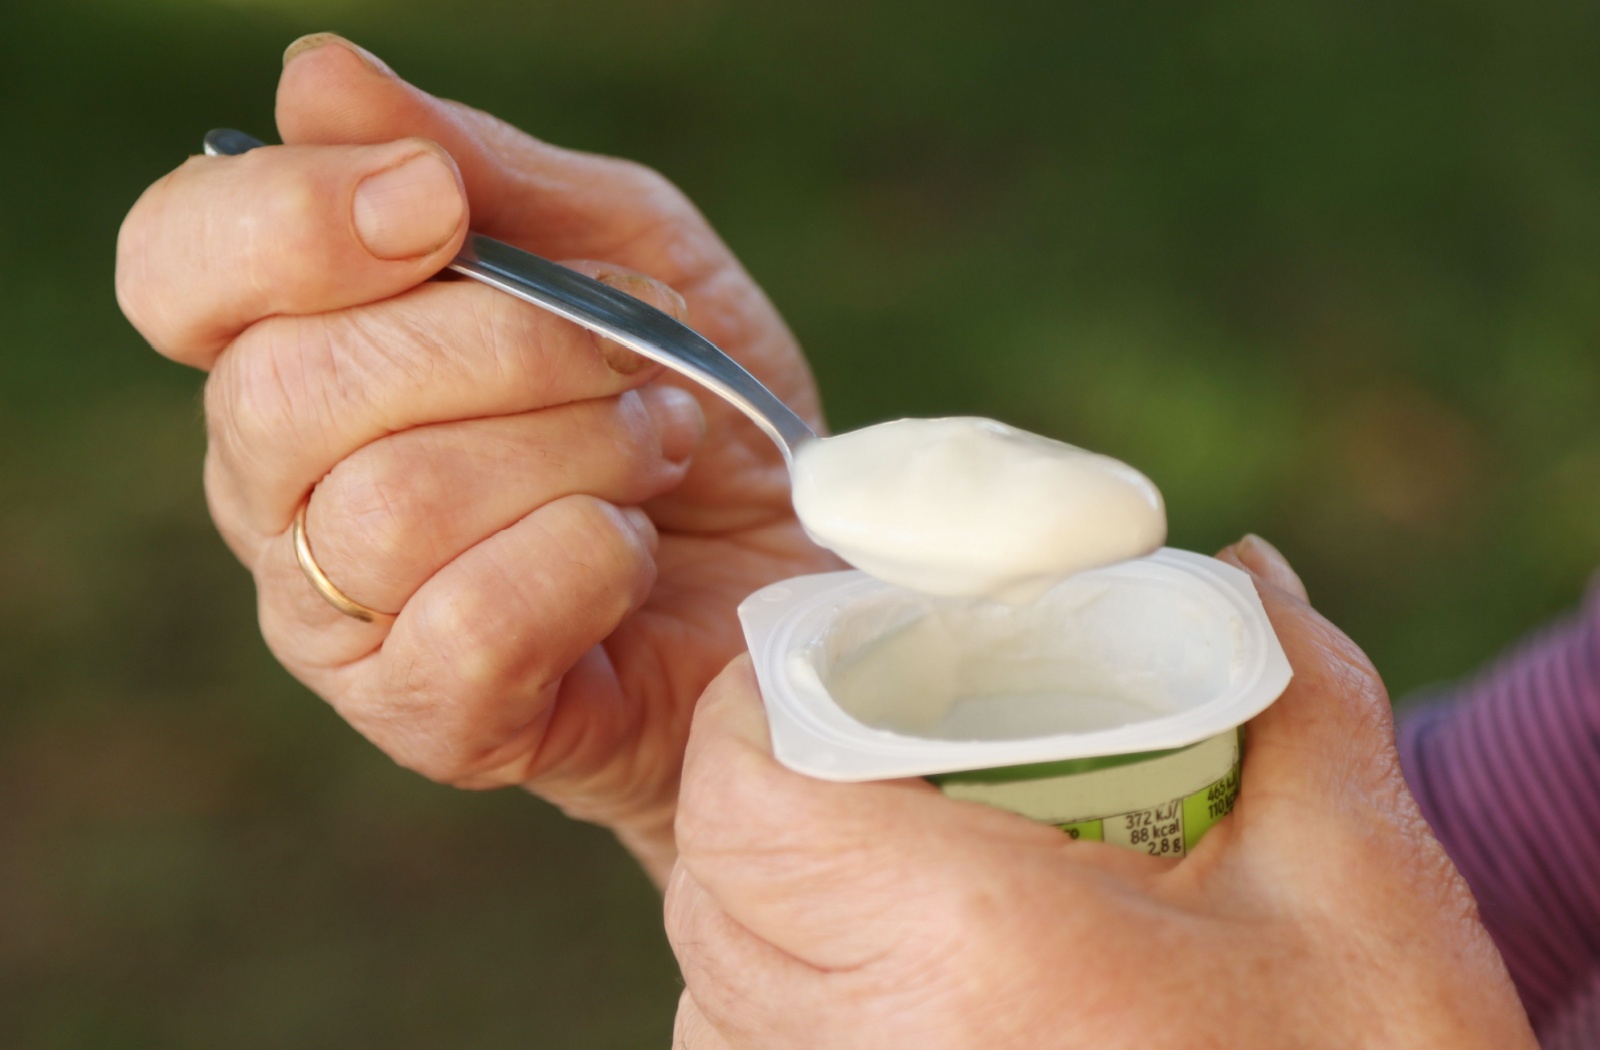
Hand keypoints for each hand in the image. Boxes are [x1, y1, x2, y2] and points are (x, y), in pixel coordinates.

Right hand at [116, 34, 833, 882]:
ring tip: (654, 456)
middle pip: (290, 390)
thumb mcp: (624, 251)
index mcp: (304, 350)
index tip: (435, 207)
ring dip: (573, 455)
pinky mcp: (426, 716)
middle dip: (503, 348)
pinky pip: (474, 622)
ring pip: (391, 505)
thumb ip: (485, 174)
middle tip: (627, 363)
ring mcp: (340, 617)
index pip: (181, 270)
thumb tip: (319, 76)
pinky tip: (633, 552)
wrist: (789, 571)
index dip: (284, 222)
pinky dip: (590, 562)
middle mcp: (282, 488)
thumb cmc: (694, 407)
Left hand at [665, 536, 1536, 1047]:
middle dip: (772, 787)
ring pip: (713, 986)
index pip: (741, 797)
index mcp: (963, 952)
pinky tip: (893, 975)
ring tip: (888, 859)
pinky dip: (778, 1002)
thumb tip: (1243, 568)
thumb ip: (1292, 690)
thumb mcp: (1359, 883)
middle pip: (715, 880)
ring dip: (768, 898)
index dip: (758, 709)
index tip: (833, 667)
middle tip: (878, 745)